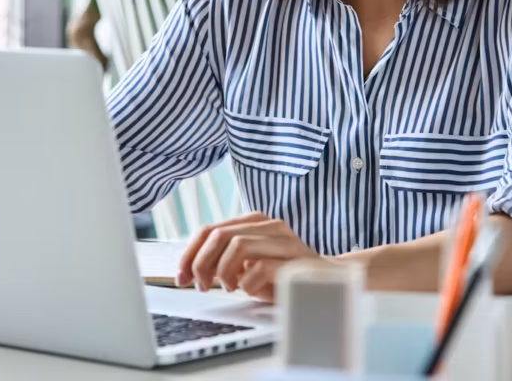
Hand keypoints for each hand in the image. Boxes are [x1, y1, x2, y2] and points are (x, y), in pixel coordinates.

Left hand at [176, 212, 326, 301]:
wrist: (329, 281)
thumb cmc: (284, 275)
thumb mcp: (249, 264)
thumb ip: (225, 258)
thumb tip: (190, 269)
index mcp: (254, 222)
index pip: (209, 229)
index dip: (189, 253)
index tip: (182, 276)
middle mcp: (269, 225)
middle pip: (219, 235)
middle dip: (202, 263)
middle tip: (202, 286)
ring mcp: (284, 241)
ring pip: (237, 244)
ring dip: (223, 271)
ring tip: (229, 287)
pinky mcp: (295, 260)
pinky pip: (259, 267)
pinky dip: (247, 282)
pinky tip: (249, 290)